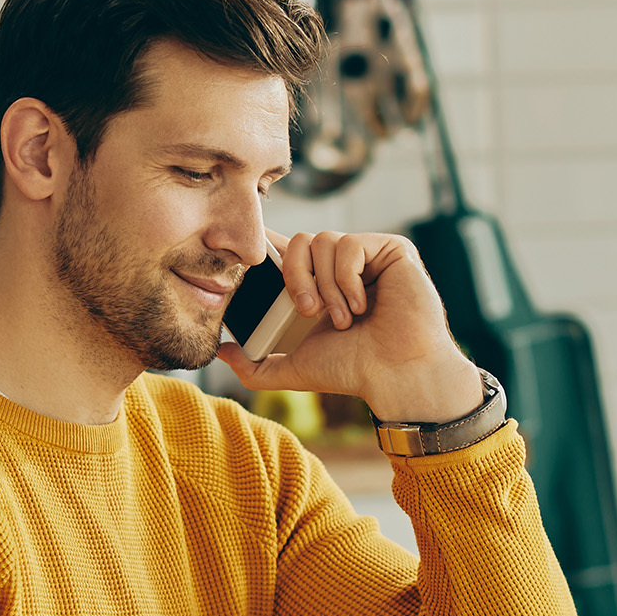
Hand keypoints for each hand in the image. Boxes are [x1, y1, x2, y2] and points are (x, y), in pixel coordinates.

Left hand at [217, 229, 484, 424]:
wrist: (397, 375)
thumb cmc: (355, 371)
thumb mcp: (296, 367)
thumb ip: (255, 365)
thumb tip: (220, 352)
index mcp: (321, 283)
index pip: (287, 251)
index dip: (268, 249)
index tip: (249, 263)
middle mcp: (343, 265)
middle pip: (299, 241)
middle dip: (296, 277)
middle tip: (308, 311)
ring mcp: (369, 254)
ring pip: (323, 241)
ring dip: (326, 286)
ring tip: (345, 318)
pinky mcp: (391, 249)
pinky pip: (350, 244)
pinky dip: (348, 279)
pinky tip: (364, 305)